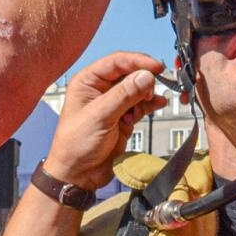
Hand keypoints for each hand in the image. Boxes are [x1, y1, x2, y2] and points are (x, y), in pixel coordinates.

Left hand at [44, 52, 167, 189]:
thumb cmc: (77, 144)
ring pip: (137, 89)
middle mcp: (100, 89)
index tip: (156, 67)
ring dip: (147, 93)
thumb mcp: (100, 116)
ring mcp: (113, 104)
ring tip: (151, 101)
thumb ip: (124, 95)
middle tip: (153, 89)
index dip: (137, 61)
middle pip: (129, 73)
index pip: (116, 62)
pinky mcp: (123, 118)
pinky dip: (150, 104)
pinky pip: (140, 105)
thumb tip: (146, 76)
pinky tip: (159, 104)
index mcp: (87, 82)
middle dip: (144, 79)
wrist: (78, 174)